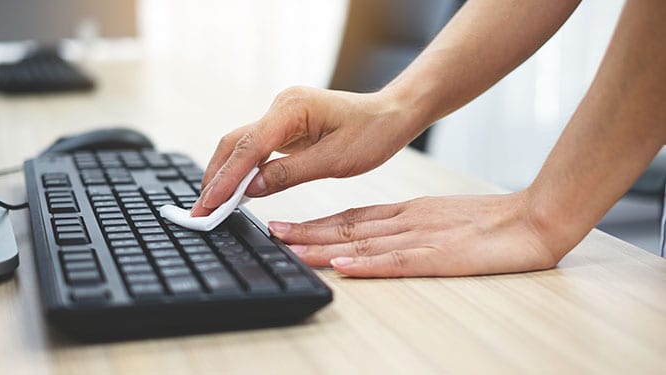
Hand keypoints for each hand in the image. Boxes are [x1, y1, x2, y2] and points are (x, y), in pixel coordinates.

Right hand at [191, 86, 421, 215]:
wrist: (391, 115)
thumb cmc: (372, 132)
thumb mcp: (334, 160)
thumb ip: (289, 173)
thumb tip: (250, 188)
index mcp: (292, 108)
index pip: (249, 146)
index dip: (227, 177)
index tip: (211, 203)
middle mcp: (281, 107)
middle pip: (235, 142)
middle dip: (216, 177)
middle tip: (201, 211)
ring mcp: (281, 115)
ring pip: (241, 145)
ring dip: (225, 174)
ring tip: (211, 206)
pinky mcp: (285, 127)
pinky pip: (255, 148)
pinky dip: (241, 170)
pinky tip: (234, 190)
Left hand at [267, 191, 567, 276]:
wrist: (536, 217)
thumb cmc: (492, 220)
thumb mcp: (442, 217)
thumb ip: (410, 226)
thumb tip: (375, 239)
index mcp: (409, 211)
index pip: (353, 216)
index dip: (318, 222)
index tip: (288, 226)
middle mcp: (408, 221)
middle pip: (349, 226)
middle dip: (308, 231)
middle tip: (274, 233)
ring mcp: (424, 237)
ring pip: (364, 241)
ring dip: (324, 246)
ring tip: (291, 247)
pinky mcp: (444, 256)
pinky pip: (399, 260)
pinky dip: (368, 263)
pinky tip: (343, 264)